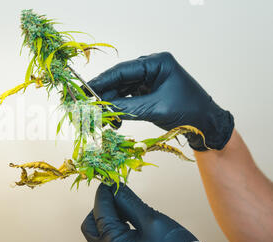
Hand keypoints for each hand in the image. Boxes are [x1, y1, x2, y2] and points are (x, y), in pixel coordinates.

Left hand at [81, 183, 205, 241]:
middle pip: (92, 224)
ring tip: (126, 210)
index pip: (100, 210)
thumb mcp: (154, 222)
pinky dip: (113, 230)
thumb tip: (117, 187)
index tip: (110, 181)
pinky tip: (127, 223)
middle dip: (102, 208)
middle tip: (117, 195)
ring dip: (108, 219)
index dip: (105, 192)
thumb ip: (131, 202)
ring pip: (99, 234)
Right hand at [86, 52, 233, 149]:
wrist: (207, 124)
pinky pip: (129, 97)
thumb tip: (102, 109)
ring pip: (123, 90)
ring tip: (105, 119)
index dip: (102, 81)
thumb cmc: (189, 111)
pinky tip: (115, 119)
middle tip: (92, 108)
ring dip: (113, 104)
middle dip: (107, 95)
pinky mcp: (149, 91)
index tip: (86, 91)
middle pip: (121, 79)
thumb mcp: (155, 109)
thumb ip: (127, 108)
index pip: (123, 70)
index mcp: (157, 63)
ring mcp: (150, 79)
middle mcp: (152, 67)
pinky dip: (121, 108)